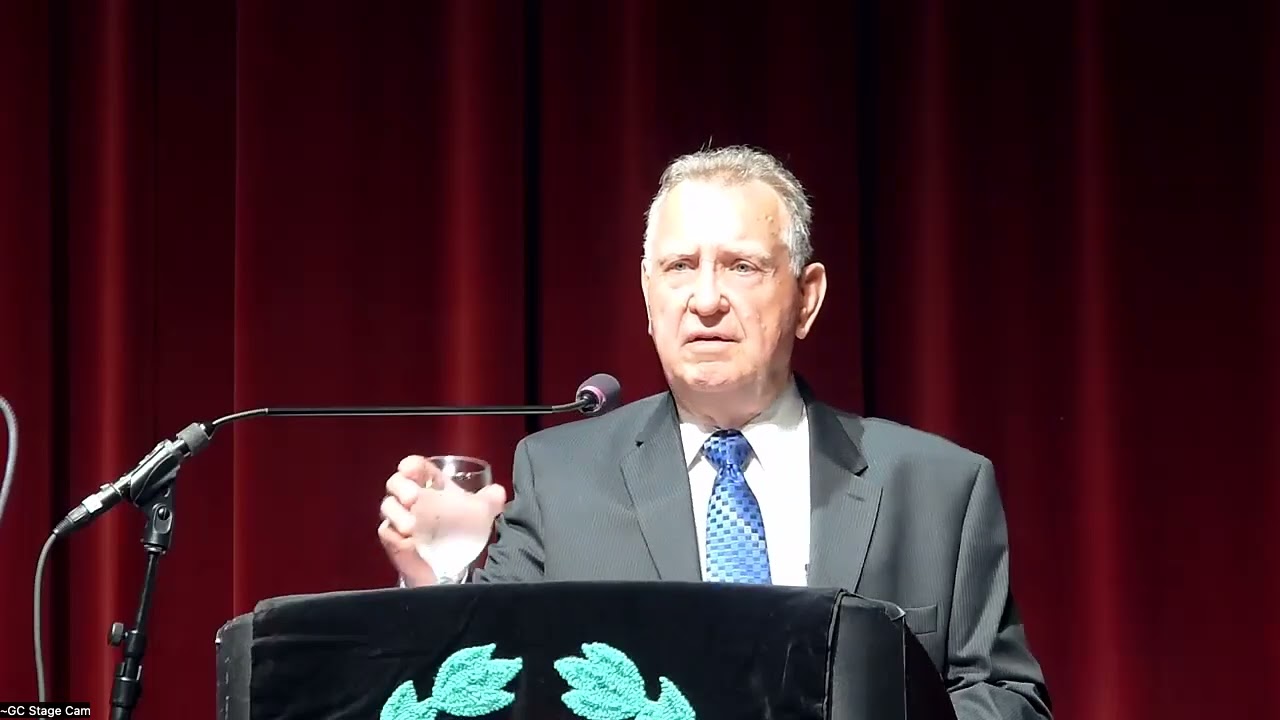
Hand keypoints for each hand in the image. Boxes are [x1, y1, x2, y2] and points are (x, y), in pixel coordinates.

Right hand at [378, 454, 507, 586]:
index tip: (411, 468)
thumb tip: (499, 491)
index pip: (416, 467)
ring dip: (397, 514)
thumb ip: (491, 500)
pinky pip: (387, 532)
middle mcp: (411, 498)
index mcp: (431, 485)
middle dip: (401, 486)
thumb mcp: (481, 513)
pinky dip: (394, 535)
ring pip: (388, 506)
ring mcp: (400, 519)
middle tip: (413, 497)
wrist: (454, 565)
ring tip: (411, 526)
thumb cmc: (463, 532)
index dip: (411, 465)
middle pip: (395, 482)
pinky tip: (407, 540)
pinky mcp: (394, 540)